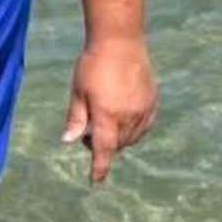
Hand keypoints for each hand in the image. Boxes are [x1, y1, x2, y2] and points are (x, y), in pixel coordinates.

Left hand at [62, 39, 158, 185]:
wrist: (121, 40)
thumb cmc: (94, 64)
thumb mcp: (78, 91)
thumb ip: (76, 118)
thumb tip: (68, 141)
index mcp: (107, 115)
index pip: (104, 150)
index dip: (100, 168)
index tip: (96, 181)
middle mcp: (129, 116)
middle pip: (118, 145)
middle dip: (105, 145)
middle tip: (90, 132)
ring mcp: (144, 109)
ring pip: (133, 137)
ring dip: (120, 138)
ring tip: (107, 121)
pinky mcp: (153, 101)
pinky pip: (146, 125)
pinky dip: (135, 129)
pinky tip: (125, 118)